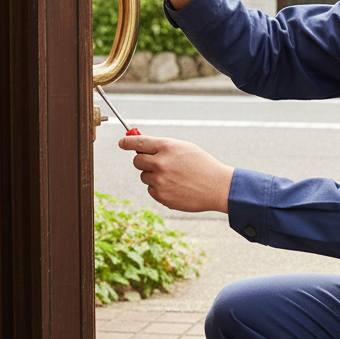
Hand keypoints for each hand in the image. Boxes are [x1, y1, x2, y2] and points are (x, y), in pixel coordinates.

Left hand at [119, 133, 233, 212]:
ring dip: (154, 176)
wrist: (217, 186)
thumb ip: (163, 146)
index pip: (138, 142)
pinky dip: (160, 188)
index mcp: (167, 147)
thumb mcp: (184, 148)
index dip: (127, 142)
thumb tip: (141, 146)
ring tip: (174, 177)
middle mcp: (160, 163)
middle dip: (143, 161)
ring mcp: (160, 181)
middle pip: (137, 161)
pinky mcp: (161, 196)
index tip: (121, 142)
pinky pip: (151, 190)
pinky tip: (176, 187)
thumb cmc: (202, 164)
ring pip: (144, 176)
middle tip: (155, 163)